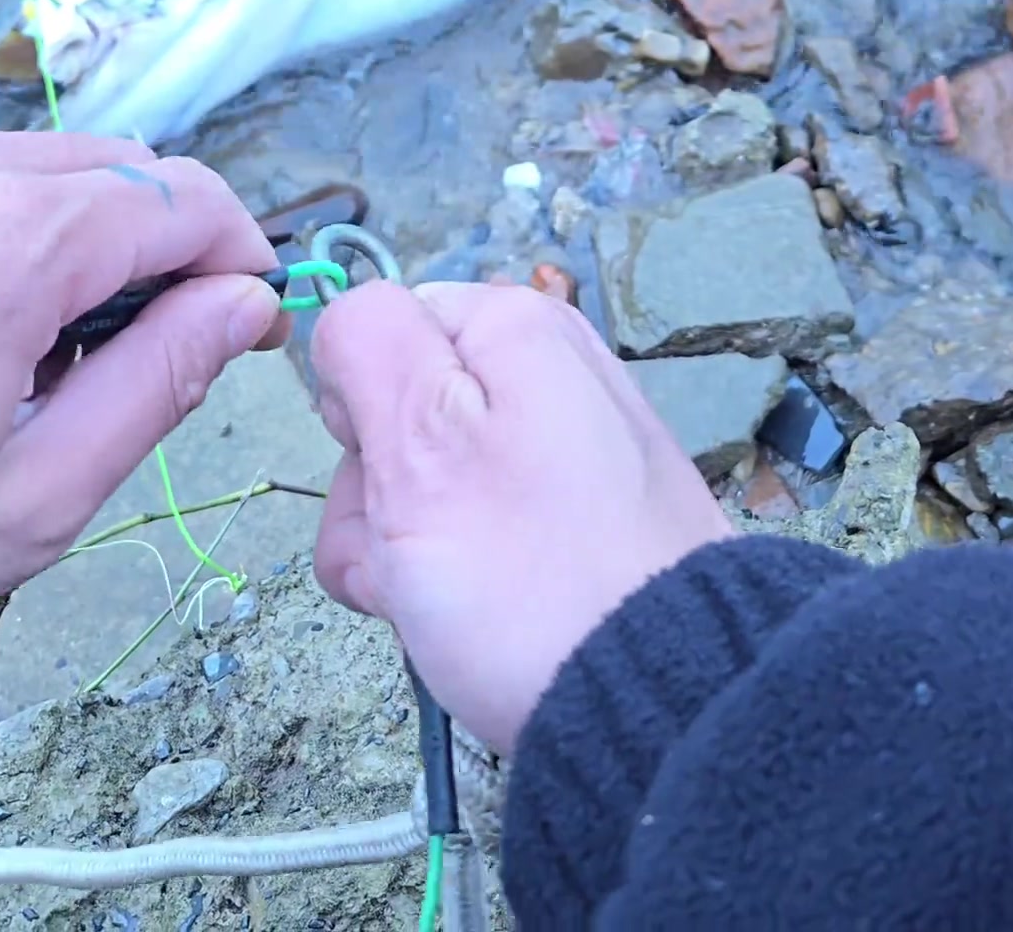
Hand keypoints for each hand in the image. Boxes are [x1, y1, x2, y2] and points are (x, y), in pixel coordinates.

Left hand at [0, 129, 285, 619]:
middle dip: (168, 246)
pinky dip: (21, 231)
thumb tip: (245, 306)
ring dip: (93, 236)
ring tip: (59, 353)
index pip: (181, 199)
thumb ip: (161, 381)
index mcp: (8, 244)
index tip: (252, 319)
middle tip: (167, 348)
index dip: (239, 253)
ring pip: (51, 164)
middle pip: (120, 167)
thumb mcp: (36, 495)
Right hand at [312, 279, 732, 755]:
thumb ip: (370, 343)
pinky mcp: (577, 523)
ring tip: (445, 604)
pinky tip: (472, 625)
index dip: (358, 411)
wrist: (661, 701)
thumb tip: (350, 310)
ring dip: (404, 549)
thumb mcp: (421, 437)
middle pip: (397, 416)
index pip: (376, 336)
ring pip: (427, 485)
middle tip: (415, 554)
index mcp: (513, 327)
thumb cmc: (527, 572)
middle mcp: (547, 373)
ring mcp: (564, 453)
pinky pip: (479, 532)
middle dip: (377, 494)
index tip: (388, 474)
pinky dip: (456, 579)